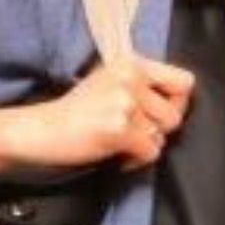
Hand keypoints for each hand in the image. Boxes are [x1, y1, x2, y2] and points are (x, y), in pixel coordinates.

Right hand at [3, 55, 195, 173]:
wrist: (40, 130)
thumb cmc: (77, 112)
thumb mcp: (111, 83)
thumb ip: (144, 86)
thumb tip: (182, 102)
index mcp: (130, 63)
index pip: (184, 81)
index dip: (177, 102)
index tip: (155, 113)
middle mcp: (130, 77)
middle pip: (176, 115)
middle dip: (157, 129)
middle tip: (128, 129)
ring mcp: (125, 102)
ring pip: (162, 136)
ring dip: (144, 145)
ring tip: (118, 139)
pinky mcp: (120, 128)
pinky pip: (151, 153)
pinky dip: (135, 160)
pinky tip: (114, 152)